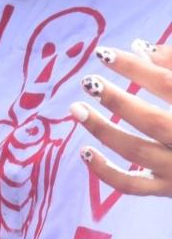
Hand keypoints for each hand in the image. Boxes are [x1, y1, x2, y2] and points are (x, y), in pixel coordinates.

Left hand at [72, 39, 171, 195]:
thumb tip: (140, 48)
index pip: (168, 85)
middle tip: (88, 82)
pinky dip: (105, 172)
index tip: (103, 54)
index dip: (134, 68)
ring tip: (76, 109)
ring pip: (137, 152)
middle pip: (153, 122)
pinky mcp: (167, 190)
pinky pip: (131, 186)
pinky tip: (84, 152)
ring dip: (103, 130)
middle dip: (117, 101)